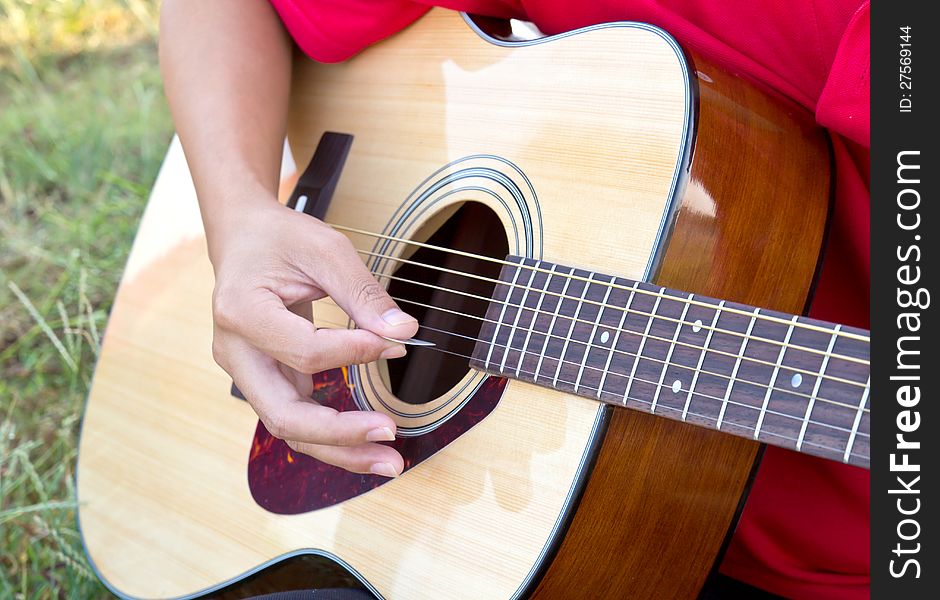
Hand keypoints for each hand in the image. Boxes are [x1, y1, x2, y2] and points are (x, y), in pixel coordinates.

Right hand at [208, 198, 417, 477]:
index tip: (394, 343)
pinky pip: (295, 418)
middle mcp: (235, 352)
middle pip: (284, 415)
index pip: (304, 351)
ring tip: (388, 462)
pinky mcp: (262, 380)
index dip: (354, 352)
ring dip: (340, 450)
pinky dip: (332, 436)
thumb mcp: (325, 250)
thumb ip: (363, 293)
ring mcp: (245, 372)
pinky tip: (367, 445)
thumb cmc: (279, 239)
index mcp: (241, 312)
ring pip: (289, 429)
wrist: (243, 238)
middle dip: (341, 434)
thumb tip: (403, 331)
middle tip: (391, 435)